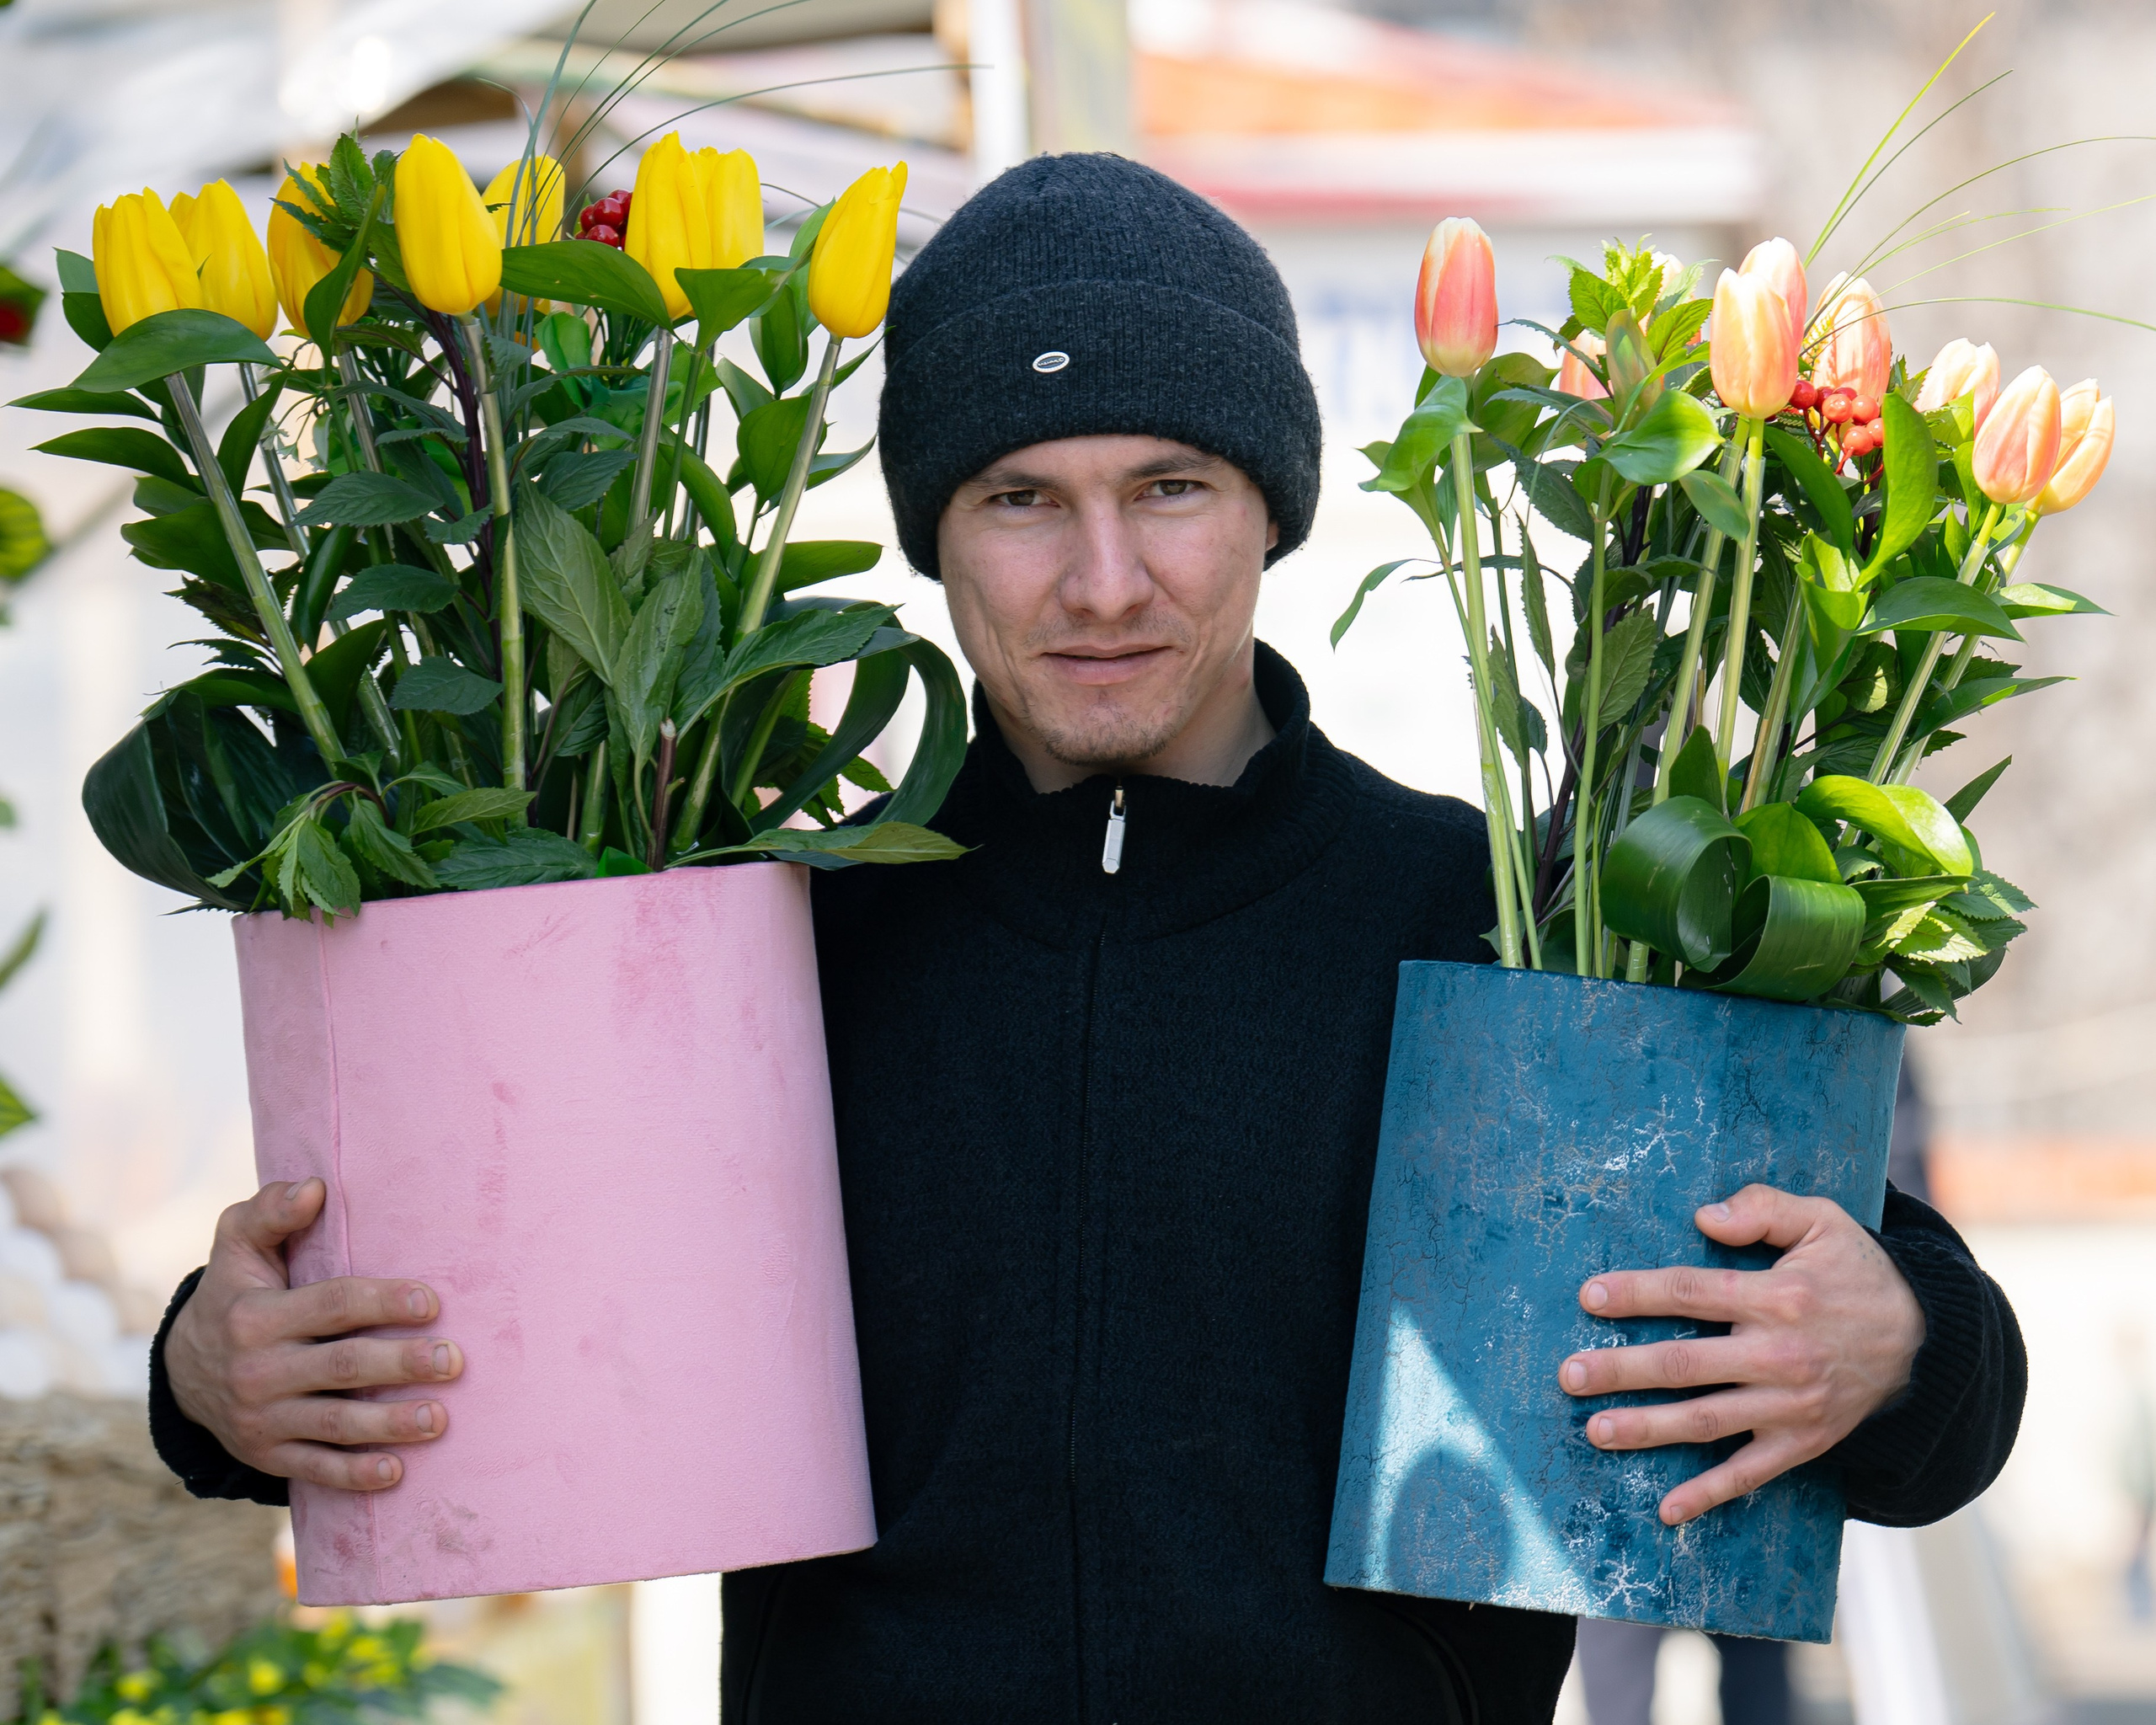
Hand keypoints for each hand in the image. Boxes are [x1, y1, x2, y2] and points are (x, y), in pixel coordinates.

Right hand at [166, 1178, 462, 1490]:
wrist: (184, 1370)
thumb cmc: (236, 1290)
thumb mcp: (237, 1244)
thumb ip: (271, 1211)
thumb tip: (314, 1187)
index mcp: (256, 1315)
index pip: (333, 1306)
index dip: (384, 1302)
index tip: (432, 1303)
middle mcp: (257, 1370)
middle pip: (343, 1367)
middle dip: (401, 1364)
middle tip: (453, 1360)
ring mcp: (261, 1418)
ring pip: (335, 1424)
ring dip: (390, 1424)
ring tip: (439, 1418)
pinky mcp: (266, 1455)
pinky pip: (314, 1469)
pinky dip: (355, 1474)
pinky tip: (396, 1471)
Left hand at [1557, 1183, 1923, 1525]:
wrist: (1925, 1344)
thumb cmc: (1857, 1273)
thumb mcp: (1823, 1220)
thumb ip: (1763, 1208)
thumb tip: (1703, 1217)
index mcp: (1777, 1298)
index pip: (1691, 1293)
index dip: (1637, 1294)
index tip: (1590, 1298)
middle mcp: (1779, 1356)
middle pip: (1685, 1364)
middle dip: (1621, 1370)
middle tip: (1569, 1374)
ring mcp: (1789, 1407)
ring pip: (1705, 1421)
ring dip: (1646, 1429)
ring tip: (1595, 1430)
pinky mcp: (1802, 1444)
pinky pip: (1749, 1474)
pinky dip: (1708, 1494)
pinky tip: (1667, 1509)